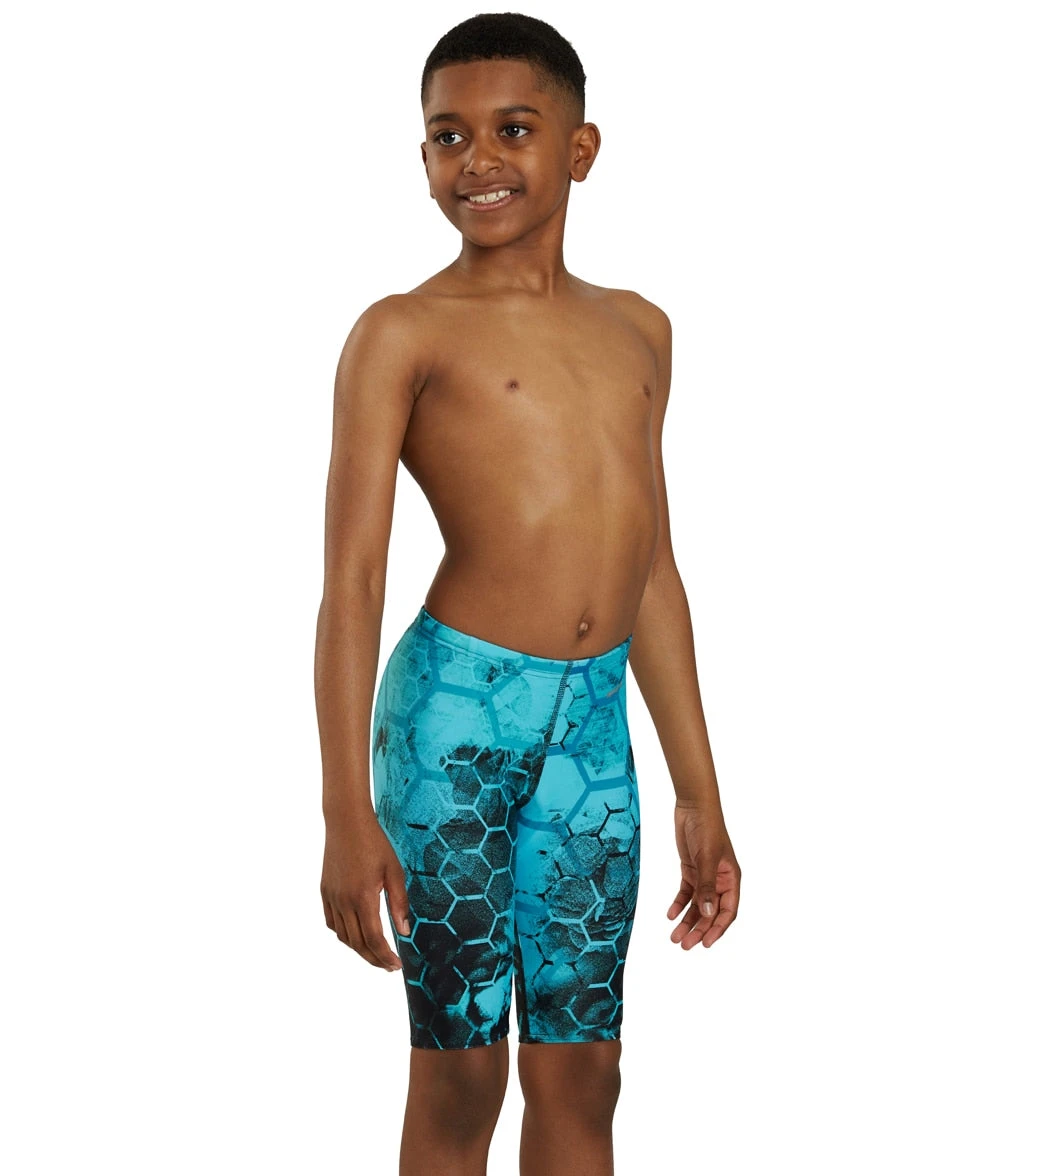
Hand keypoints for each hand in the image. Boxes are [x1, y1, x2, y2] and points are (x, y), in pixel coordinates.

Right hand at [320, 811, 410, 971]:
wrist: (346, 821)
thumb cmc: (374, 843)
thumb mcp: (394, 871)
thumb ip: (399, 903)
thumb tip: (404, 931)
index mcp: (363, 898)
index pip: (374, 939)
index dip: (385, 956)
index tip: (396, 965)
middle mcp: (343, 901)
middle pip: (357, 943)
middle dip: (374, 959)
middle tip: (388, 966)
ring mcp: (331, 897)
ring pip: (343, 936)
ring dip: (359, 949)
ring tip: (375, 953)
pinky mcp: (325, 891)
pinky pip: (332, 922)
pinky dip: (344, 934)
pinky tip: (356, 933)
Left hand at [667, 802, 740, 948]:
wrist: (693, 807)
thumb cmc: (707, 829)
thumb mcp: (707, 858)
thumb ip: (706, 886)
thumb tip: (708, 914)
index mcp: (731, 879)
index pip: (728, 911)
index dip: (718, 929)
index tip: (705, 943)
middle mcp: (719, 881)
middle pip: (710, 912)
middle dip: (698, 929)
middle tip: (684, 945)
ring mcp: (705, 876)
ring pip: (697, 906)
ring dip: (687, 921)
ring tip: (675, 937)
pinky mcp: (691, 870)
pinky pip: (686, 893)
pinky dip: (678, 904)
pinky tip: (670, 915)